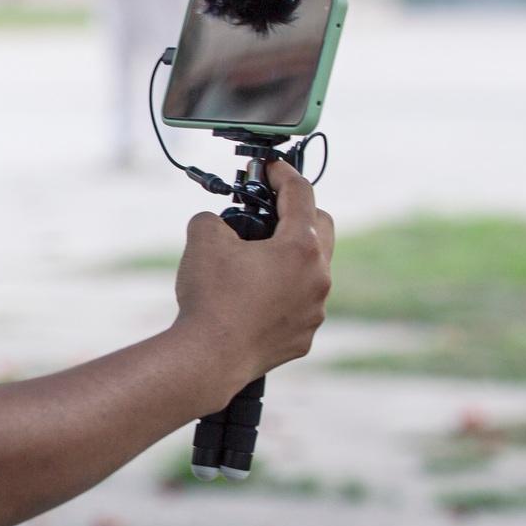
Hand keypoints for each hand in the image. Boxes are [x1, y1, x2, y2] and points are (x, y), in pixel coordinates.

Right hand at [170, 160, 333, 410]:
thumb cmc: (210, 297)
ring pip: (312, 271)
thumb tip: (218, 224)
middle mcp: (318, 278)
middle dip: (298, 215)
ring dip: (289, 259)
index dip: (283, 174)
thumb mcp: (203, 238)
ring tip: (254, 262)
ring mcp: (315, 310)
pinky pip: (299, 304)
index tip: (270, 168)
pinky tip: (252, 299)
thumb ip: (214, 218)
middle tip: (267, 213)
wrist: (208, 358)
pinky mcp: (304, 336)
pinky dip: (282, 294)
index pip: (301, 195)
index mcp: (301, 248)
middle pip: (322, 230)